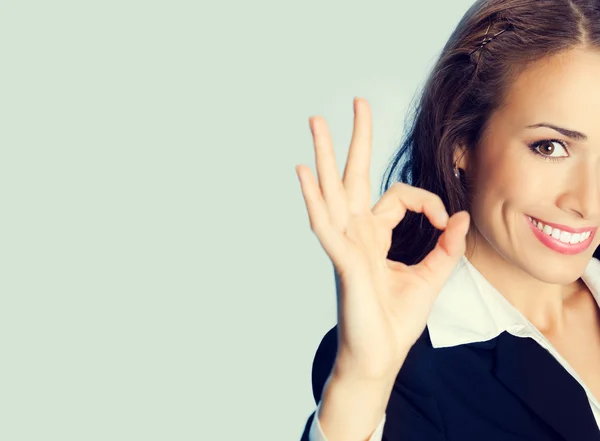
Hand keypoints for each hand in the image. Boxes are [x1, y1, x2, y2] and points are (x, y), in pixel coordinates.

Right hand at [295, 97, 469, 380]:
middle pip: (353, 177)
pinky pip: (325, 226)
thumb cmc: (396, 320)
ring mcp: (346, 245)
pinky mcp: (342, 262)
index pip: (399, 197)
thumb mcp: (431, 278)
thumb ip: (447, 247)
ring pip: (332, 191)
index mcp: (376, 236)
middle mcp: (357, 234)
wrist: (381, 356)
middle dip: (355, 139)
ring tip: (316, 122)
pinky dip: (313, 199)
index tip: (448, 224)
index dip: (430, 202)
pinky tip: (304, 172)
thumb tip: (462, 216)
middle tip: (356, 103)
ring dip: (324, 155)